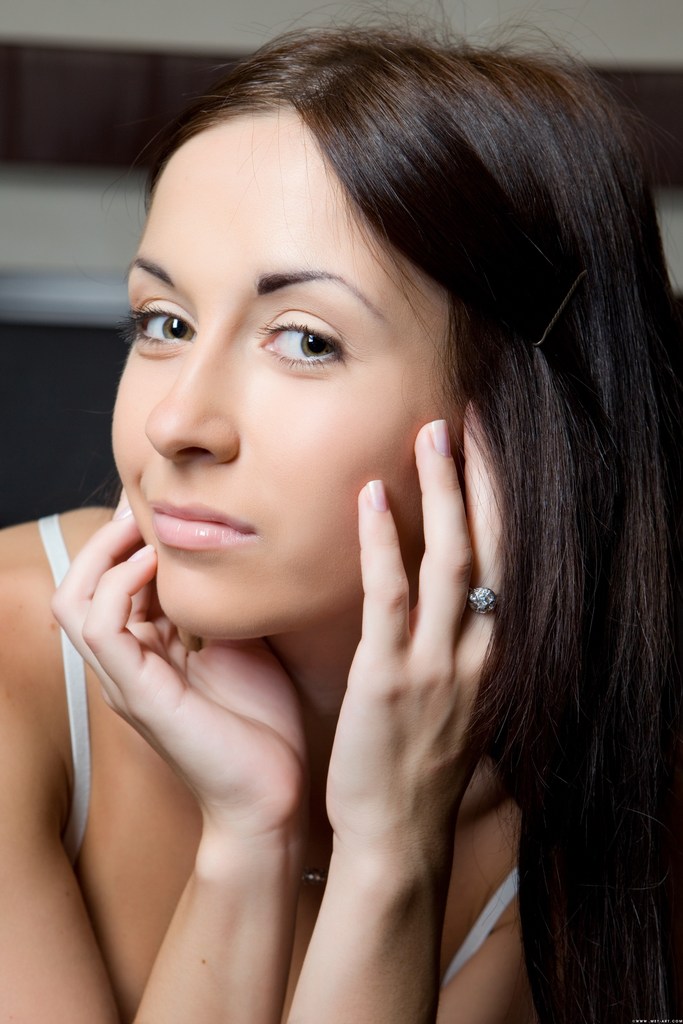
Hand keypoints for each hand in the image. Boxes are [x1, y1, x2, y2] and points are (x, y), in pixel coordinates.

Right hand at [52, 508, 306, 839]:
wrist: (273, 793)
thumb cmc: (262, 722)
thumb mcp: (244, 642)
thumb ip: (224, 604)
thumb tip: (235, 552)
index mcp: (148, 651)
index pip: (112, 583)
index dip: (127, 540)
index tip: (161, 504)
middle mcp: (127, 663)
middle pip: (79, 586)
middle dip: (107, 539)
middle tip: (144, 508)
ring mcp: (126, 680)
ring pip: (74, 602)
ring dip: (105, 556)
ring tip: (144, 530)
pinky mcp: (137, 694)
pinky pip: (100, 628)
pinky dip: (120, 587)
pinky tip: (155, 567)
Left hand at [326, 417, 499, 858]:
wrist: (399, 836)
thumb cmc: (420, 766)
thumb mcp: (457, 701)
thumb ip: (461, 648)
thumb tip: (453, 599)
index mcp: (495, 654)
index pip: (507, 562)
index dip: (502, 501)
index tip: (491, 450)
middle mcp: (479, 652)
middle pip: (492, 548)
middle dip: (485, 479)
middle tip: (471, 418)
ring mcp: (438, 665)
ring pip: (451, 562)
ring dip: (443, 493)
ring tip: (431, 434)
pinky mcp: (389, 678)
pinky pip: (390, 597)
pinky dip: (383, 542)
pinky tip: (371, 496)